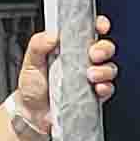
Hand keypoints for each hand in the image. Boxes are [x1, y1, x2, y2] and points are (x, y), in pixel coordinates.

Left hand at [15, 17, 117, 135]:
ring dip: (105, 70)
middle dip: (104, 49)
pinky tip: (97, 88)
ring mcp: (90, 78)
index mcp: (70, 47)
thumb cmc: (32, 86)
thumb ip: (38, 45)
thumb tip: (53, 34)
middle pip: (105, 48)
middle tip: (93, 55)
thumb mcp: (30, 62)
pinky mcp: (94, 96)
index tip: (101, 26)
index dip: (99, 25)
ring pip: (109, 68)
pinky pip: (108, 89)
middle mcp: (83, 61)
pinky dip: (106, 87)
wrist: (32, 115)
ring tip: (91, 75)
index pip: (89, 31)